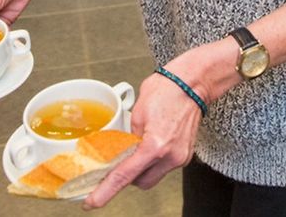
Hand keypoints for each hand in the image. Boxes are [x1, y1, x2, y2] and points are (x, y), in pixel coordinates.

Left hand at [83, 66, 205, 209]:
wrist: (193, 83)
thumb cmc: (167, 89)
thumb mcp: (137, 112)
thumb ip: (128, 137)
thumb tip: (122, 150)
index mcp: (155, 146)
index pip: (124, 176)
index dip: (106, 191)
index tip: (92, 202)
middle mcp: (170, 156)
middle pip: (141, 182)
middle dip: (129, 177)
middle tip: (118, 163)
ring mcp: (181, 157)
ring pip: (153, 176)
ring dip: (143, 167)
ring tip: (140, 146)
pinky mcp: (186, 155)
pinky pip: (165, 166)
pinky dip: (155, 160)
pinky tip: (153, 143)